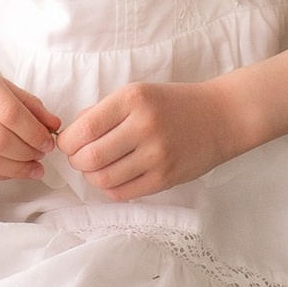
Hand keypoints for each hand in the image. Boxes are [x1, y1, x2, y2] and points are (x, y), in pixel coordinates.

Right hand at [0, 54, 60, 181]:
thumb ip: (23, 100)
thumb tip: (54, 125)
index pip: (12, 113)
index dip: (35, 133)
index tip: (49, 142)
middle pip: (2, 140)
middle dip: (29, 153)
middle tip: (42, 156)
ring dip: (17, 168)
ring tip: (32, 167)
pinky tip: (11, 171)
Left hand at [56, 78, 241, 199]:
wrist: (219, 117)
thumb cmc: (173, 103)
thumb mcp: (138, 93)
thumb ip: (103, 111)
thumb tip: (71, 133)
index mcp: (133, 99)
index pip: (84, 128)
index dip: (68, 141)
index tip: (68, 143)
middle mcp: (144, 126)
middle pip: (90, 157)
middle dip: (76, 161)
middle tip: (79, 158)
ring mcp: (156, 155)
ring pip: (104, 179)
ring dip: (91, 177)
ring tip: (96, 168)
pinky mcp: (165, 178)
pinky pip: (124, 193)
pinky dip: (110, 188)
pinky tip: (113, 177)